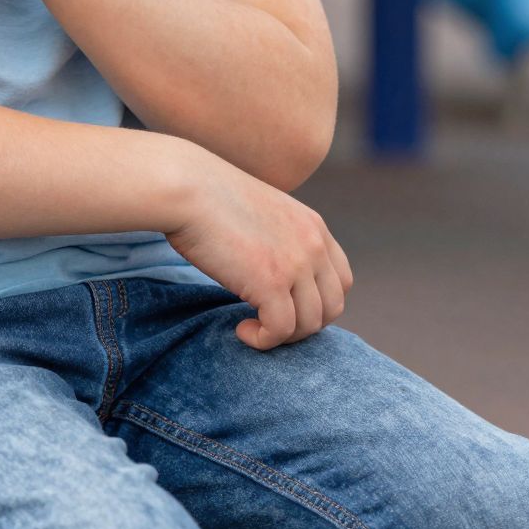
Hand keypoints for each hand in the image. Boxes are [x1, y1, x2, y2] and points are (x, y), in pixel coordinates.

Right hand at [163, 153, 353, 349]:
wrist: (186, 188)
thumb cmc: (210, 199)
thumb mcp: (262, 214)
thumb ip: (281, 239)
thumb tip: (274, 274)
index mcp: (314, 226)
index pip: (341, 281)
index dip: (318, 303)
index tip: (286, 307)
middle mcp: (313, 244)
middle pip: (332, 307)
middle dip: (303, 324)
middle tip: (269, 322)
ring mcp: (296, 264)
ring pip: (309, 324)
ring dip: (282, 335)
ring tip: (252, 325)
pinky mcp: (271, 282)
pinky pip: (280, 330)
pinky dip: (263, 340)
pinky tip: (242, 330)